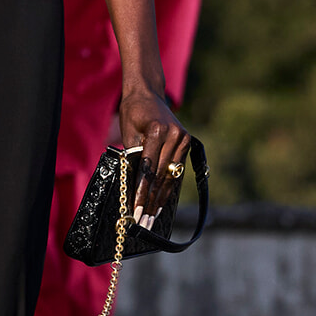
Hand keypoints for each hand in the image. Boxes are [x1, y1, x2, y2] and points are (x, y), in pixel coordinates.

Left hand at [116, 84, 189, 224]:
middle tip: (142, 221)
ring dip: (160, 198)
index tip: (135, 210)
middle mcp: (174, 135)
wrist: (148, 94)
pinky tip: (161, 202)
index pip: (148, 169)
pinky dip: (168, 186)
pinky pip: (177, 169)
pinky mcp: (187, 142)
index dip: (142, 192)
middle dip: (150, 200)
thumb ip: (134, 159)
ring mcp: (183, 138)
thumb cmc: (133, 113)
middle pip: (161, 175)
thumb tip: (135, 187)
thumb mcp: (128, 134)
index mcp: (157, 130)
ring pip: (171, 176)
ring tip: (151, 217)